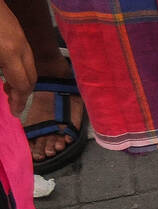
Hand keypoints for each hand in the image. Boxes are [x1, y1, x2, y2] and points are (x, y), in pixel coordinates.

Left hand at [0, 3, 34, 117]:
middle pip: (31, 77)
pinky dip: (19, 66)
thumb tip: (5, 89)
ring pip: (29, 65)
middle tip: (11, 102)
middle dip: (23, 92)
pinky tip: (6, 67)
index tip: (14, 113)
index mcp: (9, 52)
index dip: (19, 101)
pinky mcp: (16, 27)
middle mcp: (21, 46)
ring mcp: (20, 35)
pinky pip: (24, 53)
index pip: (22, 84)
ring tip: (7, 86)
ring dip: (22, 79)